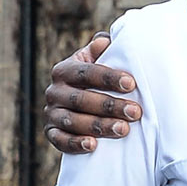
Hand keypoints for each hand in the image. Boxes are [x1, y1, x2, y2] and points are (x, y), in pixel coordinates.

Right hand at [43, 34, 141, 153]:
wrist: (80, 103)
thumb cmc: (97, 79)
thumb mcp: (98, 61)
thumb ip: (103, 49)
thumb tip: (107, 39)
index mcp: (65, 70)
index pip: (86, 72)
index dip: (108, 77)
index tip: (131, 84)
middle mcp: (54, 91)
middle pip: (81, 99)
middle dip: (110, 106)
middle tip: (135, 112)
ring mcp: (51, 113)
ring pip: (73, 121)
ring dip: (98, 126)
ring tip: (123, 130)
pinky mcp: (51, 133)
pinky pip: (59, 140)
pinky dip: (74, 143)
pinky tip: (92, 145)